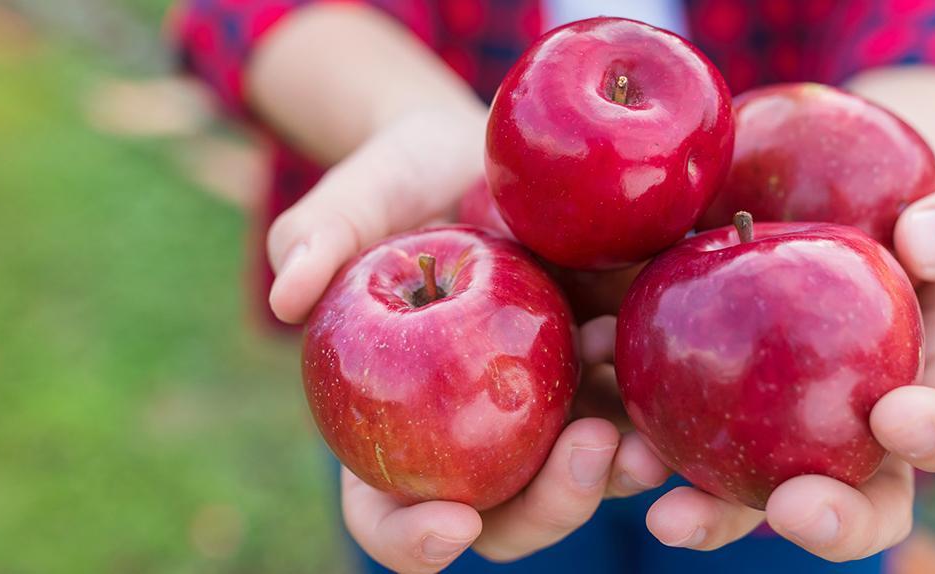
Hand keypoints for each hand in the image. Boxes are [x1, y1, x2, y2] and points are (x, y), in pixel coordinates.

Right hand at [268, 115, 671, 570]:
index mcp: (393, 423)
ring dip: (616, 469)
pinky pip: (631, 412)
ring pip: (580, 480)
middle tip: (588, 448)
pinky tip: (647, 352)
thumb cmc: (404, 177)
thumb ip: (322, 237)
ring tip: (639, 425)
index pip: (388, 516)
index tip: (451, 525)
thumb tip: (286, 293)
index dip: (412, 542)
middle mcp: (468, 437)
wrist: (488, 153)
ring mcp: (541, 413)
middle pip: (504, 518)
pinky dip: (647, 405)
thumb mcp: (362, 195)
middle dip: (549, 507)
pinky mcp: (601, 374)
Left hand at [638, 146, 934, 560]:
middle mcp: (857, 430)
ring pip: (744, 485)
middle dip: (823, 519)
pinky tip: (591, 375)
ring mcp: (779, 420)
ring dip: (703, 500)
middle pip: (850, 502)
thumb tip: (929, 241)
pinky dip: (627, 409)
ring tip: (655, 486)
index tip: (899, 417)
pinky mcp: (707, 386)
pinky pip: (668, 414)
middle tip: (790, 507)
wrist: (853, 190)